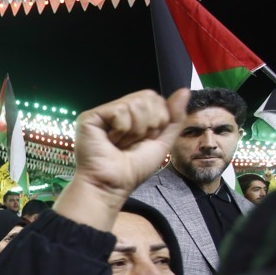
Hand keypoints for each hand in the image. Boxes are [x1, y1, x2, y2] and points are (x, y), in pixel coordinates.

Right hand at [55, 89, 186, 231]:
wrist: (113, 184)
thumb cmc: (133, 168)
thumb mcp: (162, 142)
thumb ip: (175, 118)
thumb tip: (185, 90)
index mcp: (132, 114)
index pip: (154, 98)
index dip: (158, 120)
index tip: (145, 140)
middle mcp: (117, 109)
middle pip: (147, 98)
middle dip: (148, 125)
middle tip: (132, 143)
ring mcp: (103, 112)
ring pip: (135, 104)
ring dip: (135, 130)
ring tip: (121, 144)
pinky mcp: (90, 116)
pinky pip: (120, 111)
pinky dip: (122, 130)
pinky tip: (110, 141)